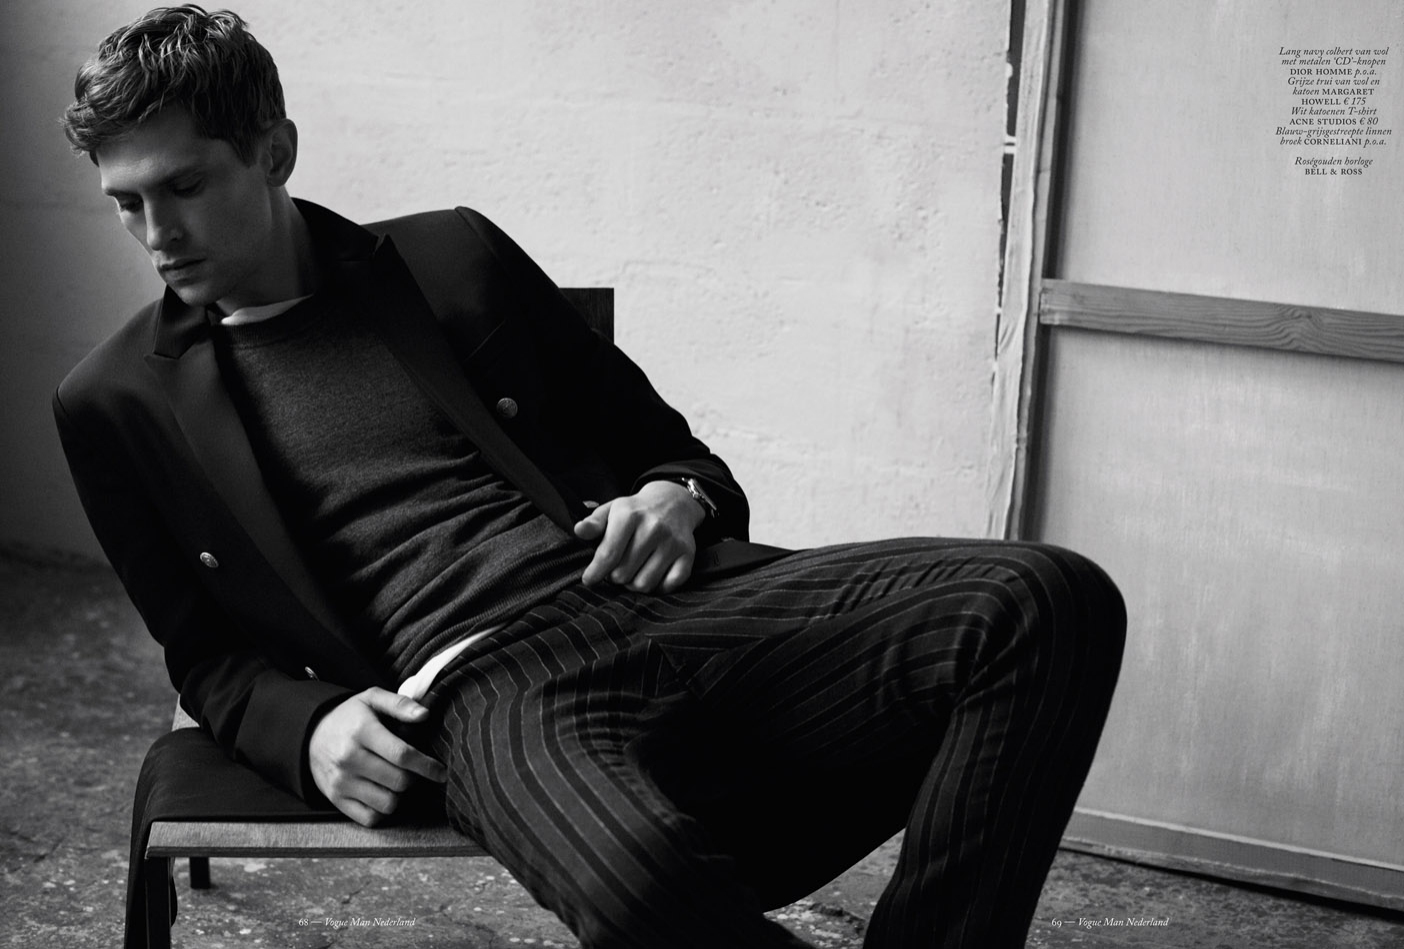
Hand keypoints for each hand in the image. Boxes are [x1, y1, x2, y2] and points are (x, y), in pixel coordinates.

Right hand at [308, 688, 446, 826]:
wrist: (311, 735)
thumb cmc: (350, 717)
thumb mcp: (372, 699)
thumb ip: (400, 704)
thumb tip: (425, 715)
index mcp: (362, 731)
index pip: (402, 755)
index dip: (427, 766)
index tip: (440, 772)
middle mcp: (349, 758)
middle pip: (399, 781)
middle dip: (413, 778)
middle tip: (411, 770)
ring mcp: (341, 781)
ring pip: (387, 803)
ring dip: (398, 794)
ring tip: (394, 780)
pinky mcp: (336, 799)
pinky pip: (370, 817)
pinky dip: (382, 810)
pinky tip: (381, 793)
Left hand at [573, 480, 704, 592]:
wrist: (674, 501)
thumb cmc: (636, 511)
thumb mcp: (612, 510)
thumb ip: (594, 523)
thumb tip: (579, 531)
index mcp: (630, 515)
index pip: (608, 554)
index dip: (596, 572)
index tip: (589, 580)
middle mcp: (653, 527)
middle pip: (623, 574)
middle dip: (615, 576)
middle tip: (617, 568)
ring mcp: (673, 542)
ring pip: (644, 584)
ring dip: (634, 584)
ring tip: (632, 572)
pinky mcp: (688, 553)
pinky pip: (669, 585)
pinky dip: (658, 586)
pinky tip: (652, 574)